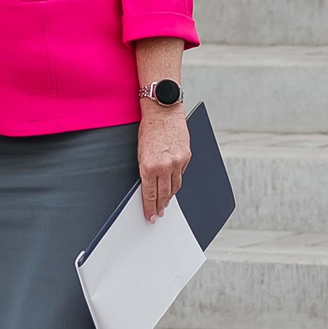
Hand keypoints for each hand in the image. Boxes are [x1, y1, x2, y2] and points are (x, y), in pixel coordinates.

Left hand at [138, 101, 190, 220]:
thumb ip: (145, 170)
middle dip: (160, 206)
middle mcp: (164, 166)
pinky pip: (182, 174)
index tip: (150, 216)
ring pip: (175, 186)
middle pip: (163, 194)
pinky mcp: (187, 156)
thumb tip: (148, 186)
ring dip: (170, 196)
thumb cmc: (149, 128)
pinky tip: (173, 184)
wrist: (163, 111)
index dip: (149, 208)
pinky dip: (177, 180)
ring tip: (165, 202)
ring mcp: (178, 162)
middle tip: (159, 213)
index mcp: (149, 166)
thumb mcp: (140, 152)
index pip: (150, 195)